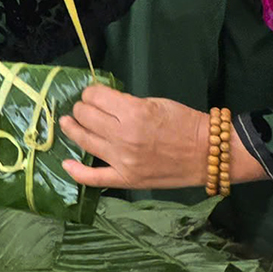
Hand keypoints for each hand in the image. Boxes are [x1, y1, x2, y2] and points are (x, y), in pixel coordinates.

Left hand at [59, 86, 265, 189]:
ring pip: (84, 140)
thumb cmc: (184, 123)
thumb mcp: (155, 102)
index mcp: (133, 112)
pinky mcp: (126, 179)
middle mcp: (123, 136)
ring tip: (68, 123)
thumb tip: (104, 102)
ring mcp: (122, 160)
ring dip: (72, 129)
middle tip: (84, 107)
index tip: (93, 93)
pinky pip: (94, 178)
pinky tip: (66, 163)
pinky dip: (77, 171)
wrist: (207, 154)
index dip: (91, 92)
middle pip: (86, 116)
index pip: (96, 97)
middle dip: (82, 107)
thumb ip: (127, 103)